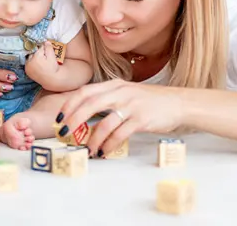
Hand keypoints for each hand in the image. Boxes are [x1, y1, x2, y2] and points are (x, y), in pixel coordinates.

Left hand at [25, 41, 58, 82]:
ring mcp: (27, 67)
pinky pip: (28, 63)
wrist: (51, 80)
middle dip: (38, 52)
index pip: (40, 48)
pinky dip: (31, 62)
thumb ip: (48, 48)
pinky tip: (36, 63)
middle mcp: (29, 61)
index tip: (46, 47)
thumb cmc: (53, 68)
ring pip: (30, 57)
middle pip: (34, 52)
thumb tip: (46, 41)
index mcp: (36, 57)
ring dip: (33, 57)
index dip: (44, 47)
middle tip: (43, 55)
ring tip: (39, 59)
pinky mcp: (27, 71)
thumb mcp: (52, 57)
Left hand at [55, 79, 183, 157]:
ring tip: (88, 149)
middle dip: (73, 119)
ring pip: (105, 123)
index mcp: (113, 85)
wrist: (177, 102)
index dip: (69, 104)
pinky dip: (110, 145)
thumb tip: (82, 113)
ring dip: (93, 138)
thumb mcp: (125, 92)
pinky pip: (120, 134)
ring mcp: (131, 105)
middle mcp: (120, 92)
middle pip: (90, 104)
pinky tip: (105, 151)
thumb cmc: (147, 100)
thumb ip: (106, 98)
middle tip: (63, 132)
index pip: (85, 91)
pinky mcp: (142, 120)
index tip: (59, 117)